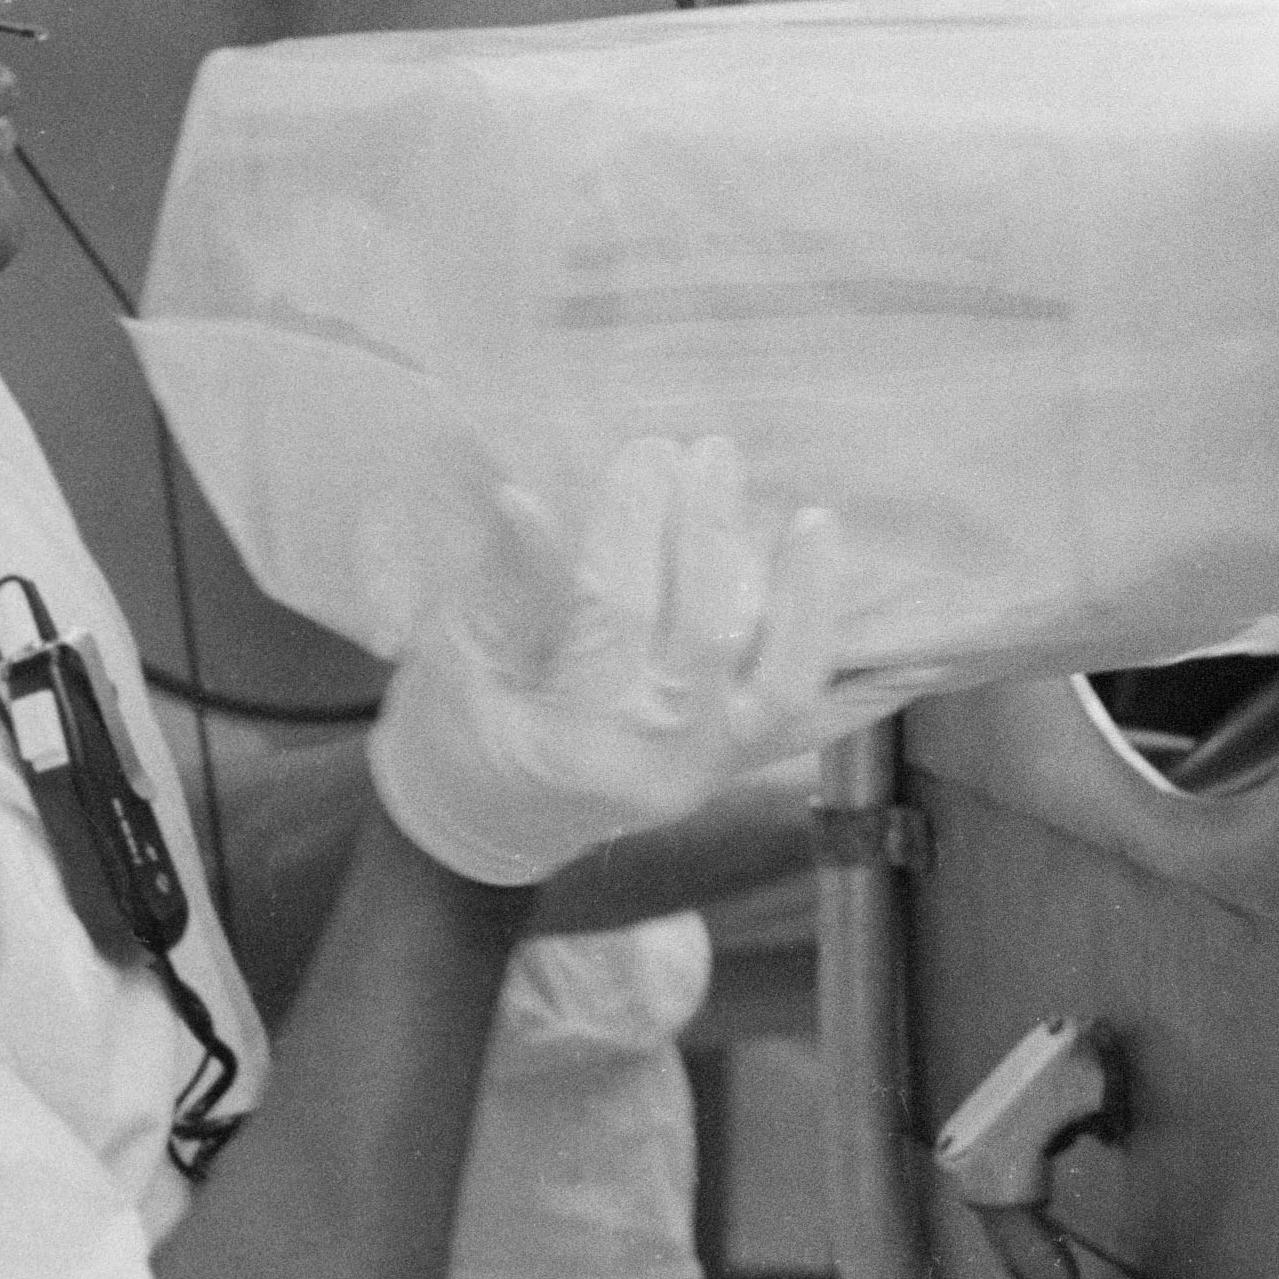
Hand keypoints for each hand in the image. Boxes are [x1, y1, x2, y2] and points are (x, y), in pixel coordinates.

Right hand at [364, 437, 843, 887]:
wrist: (488, 826)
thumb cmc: (455, 733)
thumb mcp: (454, 660)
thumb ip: (499, 587)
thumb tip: (526, 498)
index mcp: (569, 740)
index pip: (615, 612)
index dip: (633, 524)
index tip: (643, 452)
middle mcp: (654, 764)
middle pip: (705, 634)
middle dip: (709, 534)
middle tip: (706, 454)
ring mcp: (707, 771)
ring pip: (781, 683)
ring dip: (801, 593)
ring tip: (810, 516)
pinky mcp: (736, 762)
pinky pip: (799, 701)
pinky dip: (818, 634)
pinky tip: (824, 572)